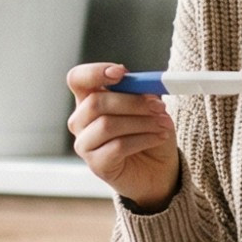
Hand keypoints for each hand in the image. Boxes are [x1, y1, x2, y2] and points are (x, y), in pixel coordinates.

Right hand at [68, 63, 180, 210]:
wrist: (158, 169)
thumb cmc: (150, 133)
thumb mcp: (149, 106)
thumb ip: (141, 92)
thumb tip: (144, 83)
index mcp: (89, 98)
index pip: (78, 79)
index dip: (95, 72)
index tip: (121, 73)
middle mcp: (81, 121)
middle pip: (95, 102)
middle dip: (132, 102)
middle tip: (159, 106)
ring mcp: (85, 144)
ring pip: (107, 125)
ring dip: (142, 122)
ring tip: (163, 124)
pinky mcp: (96, 165)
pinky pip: (117, 146)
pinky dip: (143, 139)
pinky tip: (159, 137)